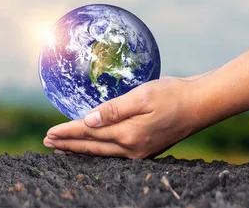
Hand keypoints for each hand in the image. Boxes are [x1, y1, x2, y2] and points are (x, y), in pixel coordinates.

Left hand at [43, 76, 202, 158]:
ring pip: (101, 152)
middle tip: (47, 142)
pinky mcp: (145, 149)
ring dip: (79, 149)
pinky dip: (96, 150)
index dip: (67, 132)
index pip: (88, 133)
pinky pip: (113, 153)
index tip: (49, 132)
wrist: (201, 104)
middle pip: (91, 147)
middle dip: (67, 145)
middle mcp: (131, 148)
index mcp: (128, 133)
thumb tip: (88, 120)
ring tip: (62, 148)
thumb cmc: (172, 95)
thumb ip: (113, 109)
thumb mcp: (142, 96)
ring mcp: (139, 152)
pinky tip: (91, 146)